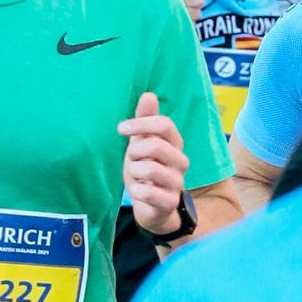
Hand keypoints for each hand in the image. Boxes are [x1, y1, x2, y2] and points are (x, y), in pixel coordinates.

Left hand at [119, 90, 189, 234]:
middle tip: (131, 160)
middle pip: (156, 145)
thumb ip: (145, 121)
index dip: (140, 124)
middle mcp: (181, 161)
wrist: (151, 207)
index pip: (164, 124)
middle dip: (135, 151)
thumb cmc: (146, 171)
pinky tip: (138, 191)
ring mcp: (177, 183)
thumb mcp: (142, 144)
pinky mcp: (170, 202)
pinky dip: (137, 190)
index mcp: (175, 144)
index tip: (120, 129)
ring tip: (135, 176)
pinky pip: (149, 192)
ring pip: (150, 169)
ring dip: (134, 171)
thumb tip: (148, 94)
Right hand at [171, 0, 209, 23]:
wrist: (138, 11)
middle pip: (201, 0)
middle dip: (194, 1)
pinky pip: (192, 25)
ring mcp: (174, 13)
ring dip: (191, 14)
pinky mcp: (175, 26)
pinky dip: (187, 23)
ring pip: (198, 14)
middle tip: (181, 1)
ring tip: (178, 12)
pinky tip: (176, 20)